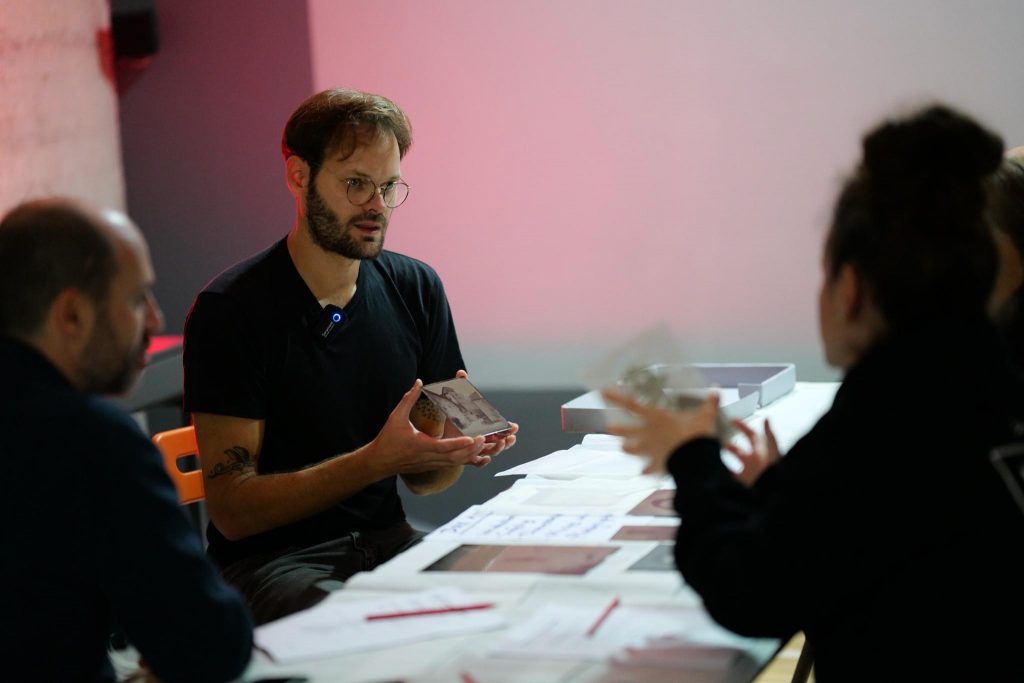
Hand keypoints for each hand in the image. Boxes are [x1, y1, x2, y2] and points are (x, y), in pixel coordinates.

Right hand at [369, 379, 488, 475]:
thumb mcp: (396, 417)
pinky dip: (464, 459)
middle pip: (455, 457)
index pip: (444, 446)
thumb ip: (408, 399)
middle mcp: (429, 457)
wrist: (379, 462)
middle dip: (472, 449)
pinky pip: (452, 464)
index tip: (473, 438)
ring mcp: (432, 463)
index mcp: (421, 446)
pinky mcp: (432, 465)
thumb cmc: (388, 439)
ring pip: (456, 462)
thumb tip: (419, 382)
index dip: (459, 443)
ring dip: (471, 455)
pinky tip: (473, 453)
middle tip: (485, 438)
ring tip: (484, 444)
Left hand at [451, 370, 517, 464]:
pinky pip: (477, 462)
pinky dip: (482, 461)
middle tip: (511, 437)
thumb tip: (461, 373)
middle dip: (508, 441)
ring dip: (498, 449)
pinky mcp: (467, 458)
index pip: (502, 430)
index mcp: (487, 430)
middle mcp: (484, 441)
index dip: (509, 429)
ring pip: (491, 452)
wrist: (441, 437)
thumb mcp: (459, 406)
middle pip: (500, 443)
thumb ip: (463, 389)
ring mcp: (477, 450)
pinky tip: (484, 458)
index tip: (514, 426)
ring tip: (501, 444)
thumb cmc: (455, 422)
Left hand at [601, 389, 719, 473]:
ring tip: (625, 447)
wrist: (696, 462)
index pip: (630, 405)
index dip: (615, 398)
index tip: (601, 392)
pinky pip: (646, 468)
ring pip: (629, 449)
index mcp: (655, 417)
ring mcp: (649, 450)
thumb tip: (717, 390)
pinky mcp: (655, 465)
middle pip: (623, 431)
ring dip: (627, 448)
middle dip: (614, 429)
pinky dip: (645, 470)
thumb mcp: (705, 417)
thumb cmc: (696, 435)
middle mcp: (647, 433)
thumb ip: (709, 404)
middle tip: (609, 427)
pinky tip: (644, 472)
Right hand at [724, 418, 780, 486]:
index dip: (742, 426)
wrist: (772, 490)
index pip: (751, 435)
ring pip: (735, 461)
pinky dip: (726, 472)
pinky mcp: (744, 481)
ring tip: (717, 450)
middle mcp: (754, 460)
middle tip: (720, 436)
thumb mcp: (773, 451)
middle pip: (740, 449)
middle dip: (730, 443)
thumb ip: (769, 436)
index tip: (733, 420)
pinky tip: (720, 468)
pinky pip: (733, 475)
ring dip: (727, 456)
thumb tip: (767, 419)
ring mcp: (748, 471)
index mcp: (761, 452)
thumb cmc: (775, 471)